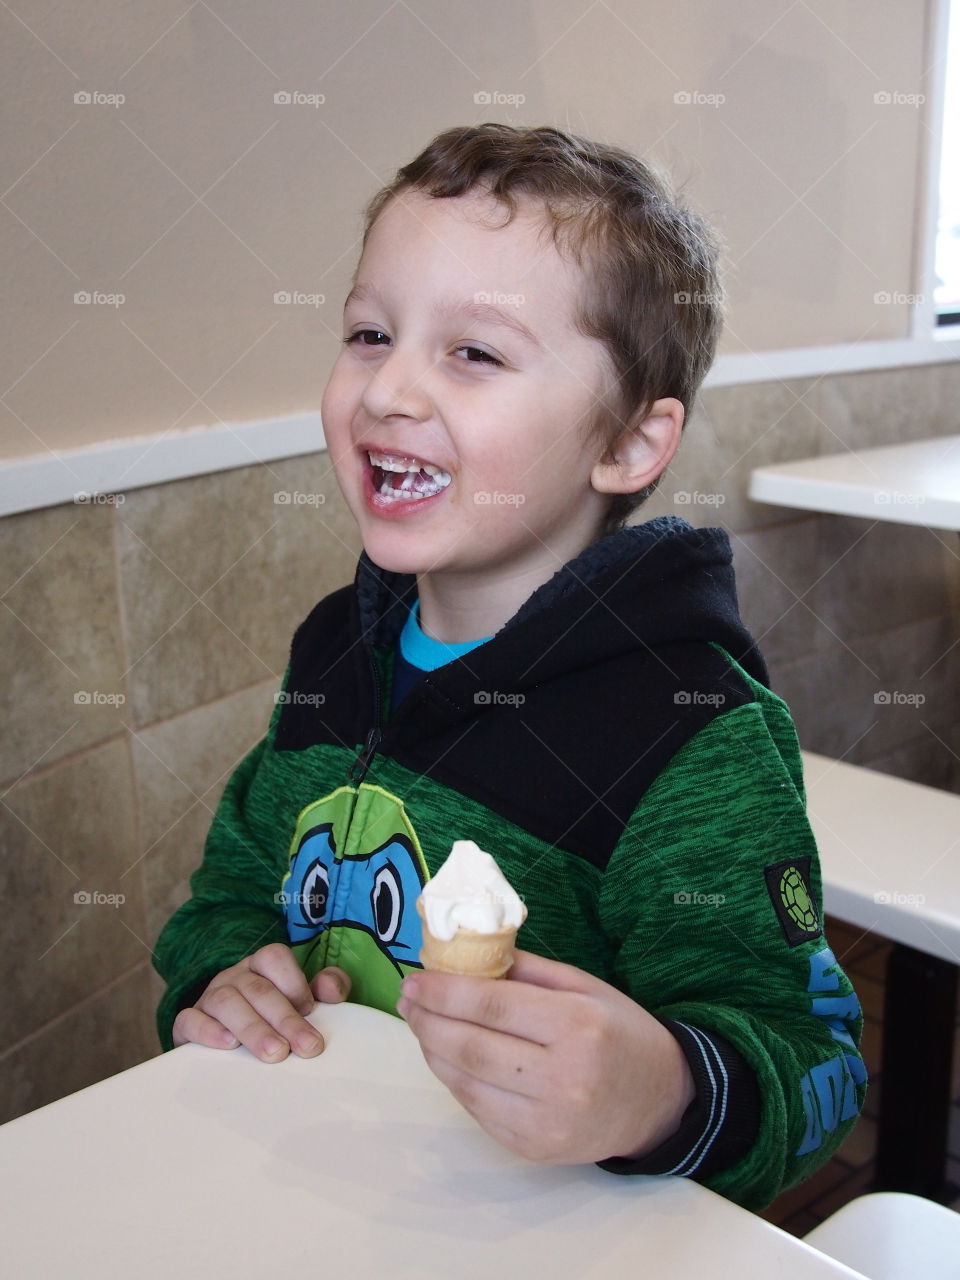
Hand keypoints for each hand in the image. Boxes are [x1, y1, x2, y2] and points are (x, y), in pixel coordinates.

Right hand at [171, 942, 350, 1061]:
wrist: (230, 1042)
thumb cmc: (276, 1019)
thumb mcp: (305, 1000)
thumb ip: (327, 989)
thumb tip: (331, 990)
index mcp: (262, 966)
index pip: (274, 958)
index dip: (294, 982)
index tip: (311, 1011)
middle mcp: (234, 976)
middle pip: (256, 988)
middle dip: (284, 1018)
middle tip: (306, 1047)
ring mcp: (209, 997)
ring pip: (225, 1002)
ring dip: (253, 1028)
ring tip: (275, 1053)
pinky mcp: (188, 1023)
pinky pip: (190, 1020)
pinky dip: (208, 1031)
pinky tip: (228, 1045)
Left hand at [397, 950, 694, 1164]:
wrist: (660, 1102)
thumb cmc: (621, 1031)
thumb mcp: (583, 986)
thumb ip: (525, 970)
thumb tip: (465, 954)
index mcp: (577, 1026)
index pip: (492, 1007)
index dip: (444, 992)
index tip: (414, 977)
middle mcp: (562, 1079)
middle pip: (471, 1047)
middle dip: (428, 1020)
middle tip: (408, 998)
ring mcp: (546, 1122)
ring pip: (466, 1083)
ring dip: (433, 1050)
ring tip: (421, 1023)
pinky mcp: (534, 1149)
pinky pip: (478, 1110)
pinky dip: (455, 1080)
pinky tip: (448, 1056)